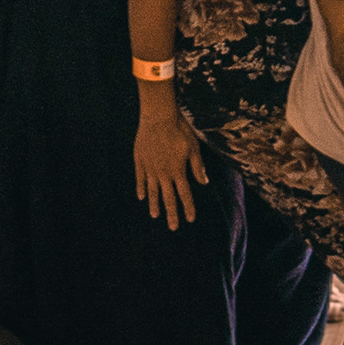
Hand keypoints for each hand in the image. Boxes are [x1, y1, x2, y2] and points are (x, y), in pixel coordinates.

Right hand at [134, 104, 204, 227]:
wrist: (158, 117)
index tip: (190, 219)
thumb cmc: (179, 130)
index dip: (188, 207)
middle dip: (171, 214)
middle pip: (168, 198)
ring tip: (155, 216)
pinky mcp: (140, 161)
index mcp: (178, 171)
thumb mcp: (193, 147)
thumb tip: (204, 182)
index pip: (184, 194)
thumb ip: (197, 166)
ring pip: (152, 191)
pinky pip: (140, 179)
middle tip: (173, 227)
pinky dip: (141, 189)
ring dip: (155, 205)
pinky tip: (141, 197)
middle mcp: (163, 173)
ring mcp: (150, 168)